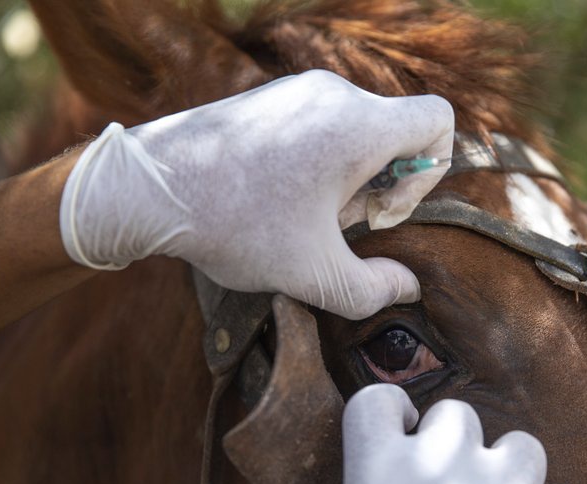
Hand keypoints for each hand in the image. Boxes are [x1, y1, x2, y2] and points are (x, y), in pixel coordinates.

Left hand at [59, 70, 453, 318]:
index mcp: (358, 125)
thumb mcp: (315, 275)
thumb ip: (375, 290)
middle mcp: (333, 94)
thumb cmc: (236, 226)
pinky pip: (320, 124)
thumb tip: (407, 287)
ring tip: (301, 217)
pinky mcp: (269, 98)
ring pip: (355, 131)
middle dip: (378, 187)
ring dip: (346, 179)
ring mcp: (297, 90)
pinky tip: (275, 199)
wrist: (148, 190)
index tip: (383, 211)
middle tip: (335, 225)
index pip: (438, 121)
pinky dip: (316, 162)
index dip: (429, 174)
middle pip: (394, 133)